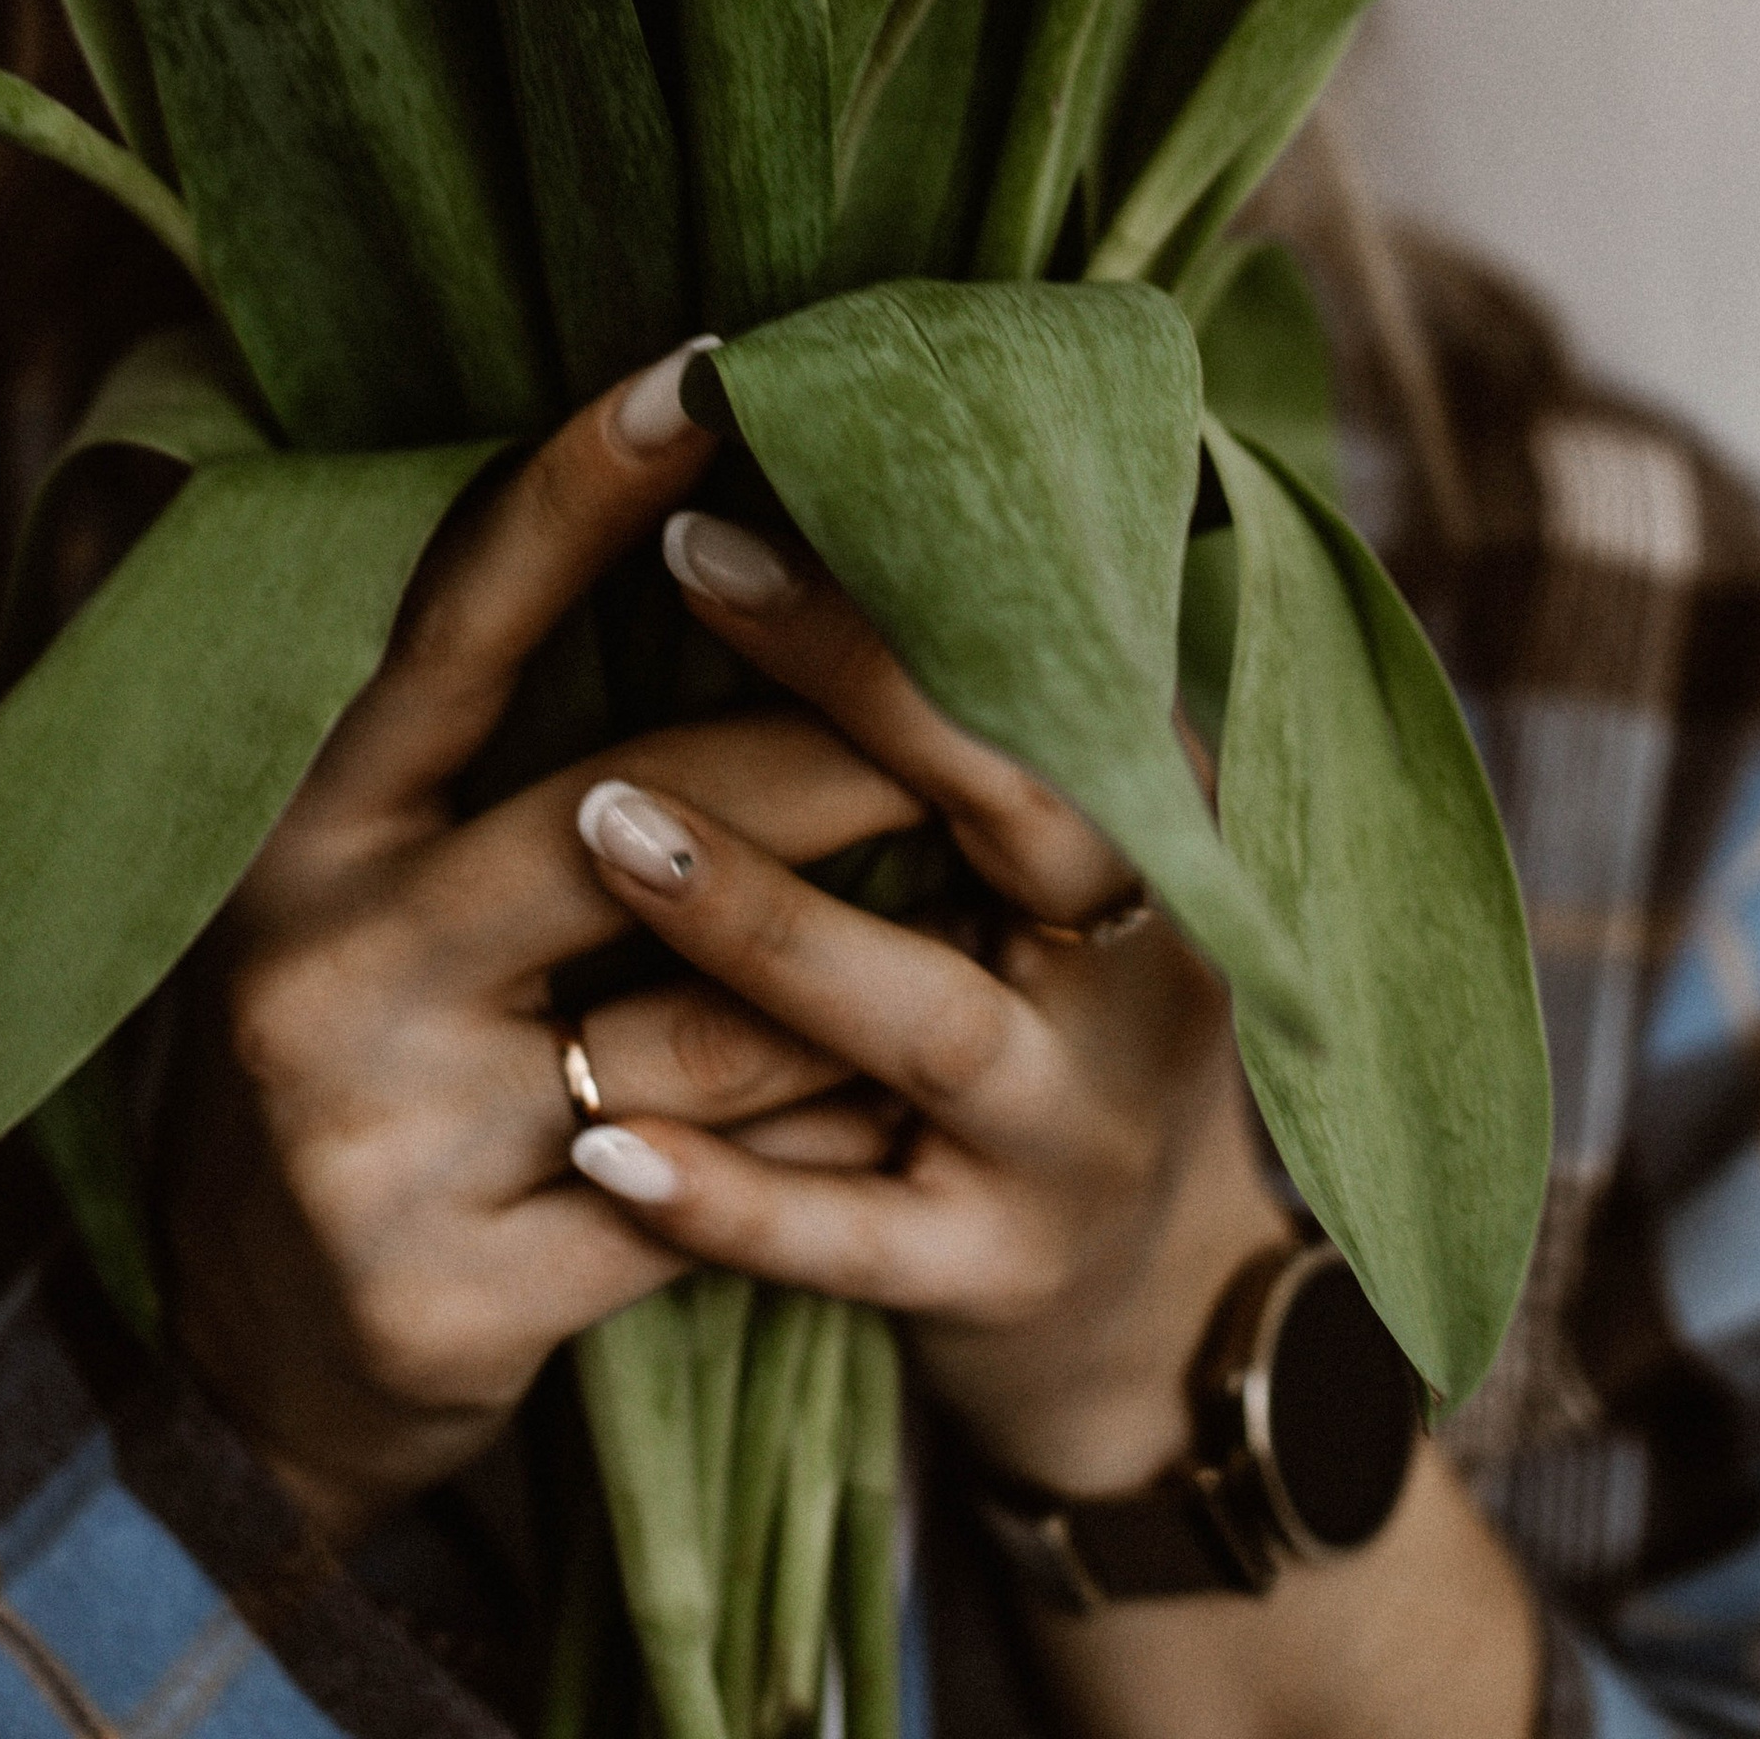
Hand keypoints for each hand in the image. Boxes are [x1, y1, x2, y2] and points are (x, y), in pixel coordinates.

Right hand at [158, 362, 921, 1547]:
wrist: (240, 1375)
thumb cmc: (362, 1054)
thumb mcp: (350, 878)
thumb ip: (465, 728)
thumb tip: (646, 499)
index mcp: (301, 830)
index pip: (454, 623)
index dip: (578, 489)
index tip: (711, 368)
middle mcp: (322, 964)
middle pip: (616, 816)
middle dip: (824, 749)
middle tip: (992, 687)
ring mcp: (381, 1140)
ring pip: (689, 1027)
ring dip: (857, 971)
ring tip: (1008, 898)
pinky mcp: (456, 1299)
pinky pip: (706, 1200)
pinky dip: (820, 1148)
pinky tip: (918, 1103)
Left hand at [561, 512, 1542, 1738]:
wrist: (1139, 1299)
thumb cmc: (1035, 990)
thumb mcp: (1050, 842)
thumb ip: (969, 692)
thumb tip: (794, 459)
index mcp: (1162, 824)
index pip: (1046, 676)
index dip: (895, 581)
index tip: (735, 488)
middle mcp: (1149, 967)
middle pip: (1021, 815)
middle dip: (854, 692)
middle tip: (682, 569)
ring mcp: (1076, 1130)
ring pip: (926, 1020)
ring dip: (764, 921)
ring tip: (600, 827)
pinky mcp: (993, 1276)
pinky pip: (850, 1238)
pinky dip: (726, 1195)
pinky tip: (597, 1141)